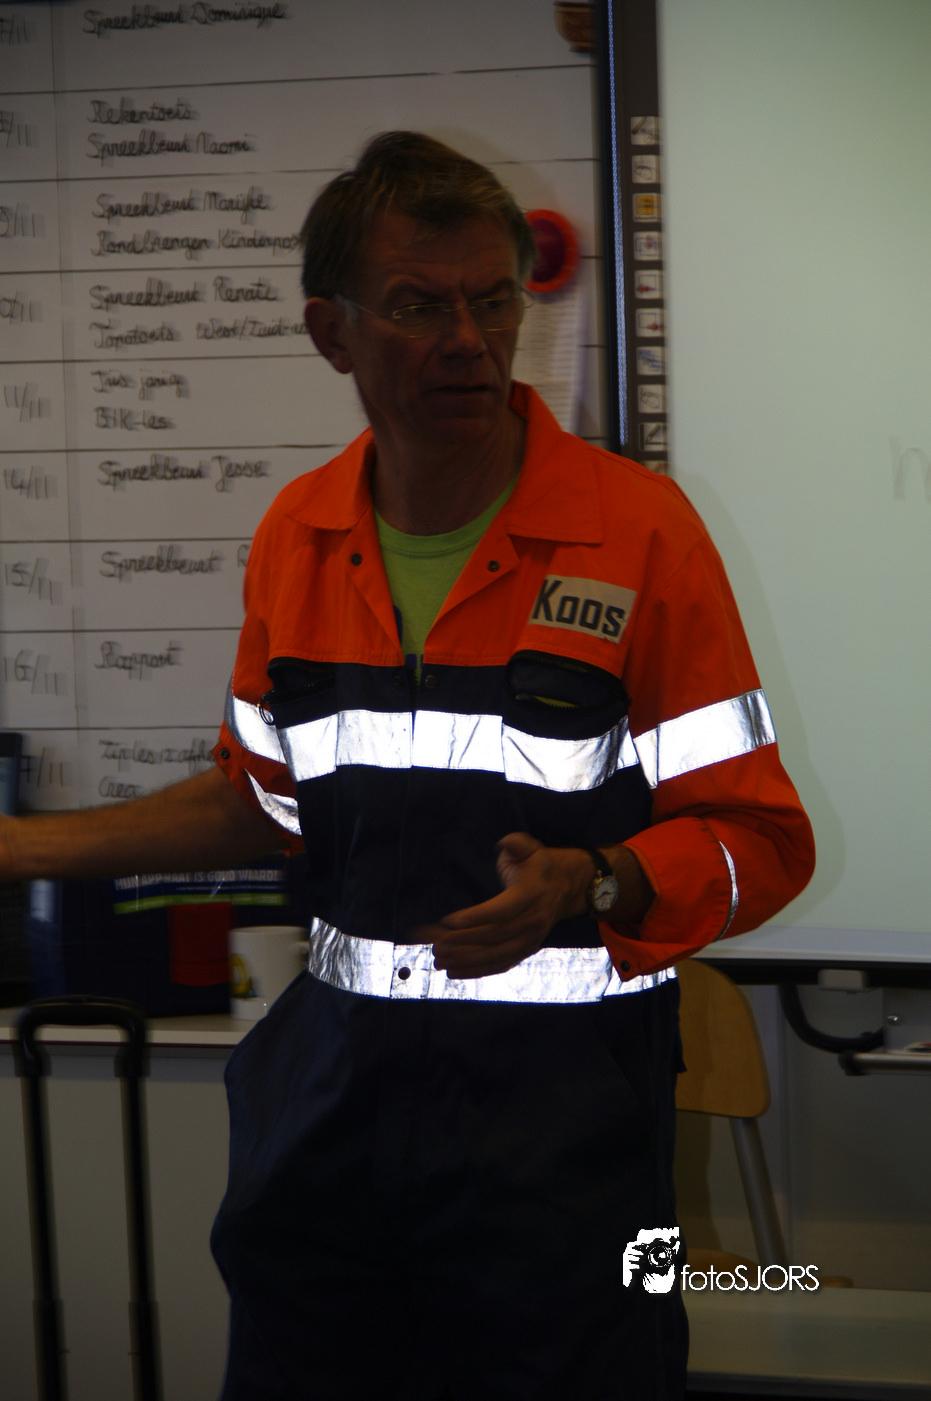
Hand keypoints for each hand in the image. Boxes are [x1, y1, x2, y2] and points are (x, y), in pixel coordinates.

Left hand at [412, 832, 593, 980]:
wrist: (574, 887)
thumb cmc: (543, 865)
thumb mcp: (533, 848)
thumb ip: (518, 844)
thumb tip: (506, 845)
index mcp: (533, 893)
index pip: (503, 910)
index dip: (476, 917)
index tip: (448, 920)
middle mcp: (534, 920)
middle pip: (495, 936)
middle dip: (463, 942)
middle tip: (435, 944)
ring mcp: (531, 939)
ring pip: (496, 955)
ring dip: (465, 960)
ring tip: (438, 959)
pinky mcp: (526, 950)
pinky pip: (501, 964)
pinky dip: (477, 971)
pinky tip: (454, 971)